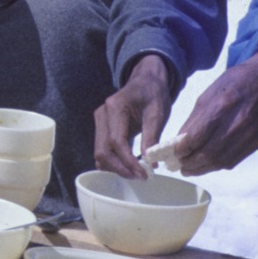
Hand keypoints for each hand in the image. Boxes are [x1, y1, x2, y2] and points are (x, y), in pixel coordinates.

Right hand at [92, 55, 175, 177]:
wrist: (146, 81)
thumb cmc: (153, 94)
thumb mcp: (157, 113)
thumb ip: (152, 137)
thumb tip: (150, 163)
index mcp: (115, 107)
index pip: (116, 142)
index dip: (128, 161)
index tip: (144, 174)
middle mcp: (102, 114)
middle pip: (103, 151)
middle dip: (121, 168)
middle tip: (141, 177)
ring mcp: (99, 122)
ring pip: (100, 153)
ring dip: (116, 168)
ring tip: (137, 173)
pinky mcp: (102, 128)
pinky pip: (103, 150)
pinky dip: (114, 162)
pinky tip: (130, 166)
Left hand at [170, 47, 257, 173]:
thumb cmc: (232, 84)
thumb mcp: (207, 95)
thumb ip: (194, 120)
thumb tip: (181, 141)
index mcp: (219, 108)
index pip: (196, 137)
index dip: (182, 150)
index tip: (173, 154)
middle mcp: (234, 125)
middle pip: (208, 154)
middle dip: (190, 163)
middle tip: (179, 166)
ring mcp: (247, 136)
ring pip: (220, 161)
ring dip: (202, 169)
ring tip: (190, 170)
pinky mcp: (255, 143)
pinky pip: (233, 161)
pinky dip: (217, 165)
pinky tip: (208, 165)